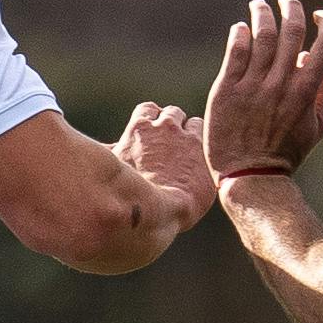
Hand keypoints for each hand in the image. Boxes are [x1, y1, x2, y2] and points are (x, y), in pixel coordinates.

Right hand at [115, 101, 214, 232]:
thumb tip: (111, 147)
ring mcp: (187, 138)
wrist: (158, 212)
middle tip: (172, 144)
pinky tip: (201, 164)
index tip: (154, 132)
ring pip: (194, 123)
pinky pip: (211, 140)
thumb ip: (112, 151)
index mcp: (140, 128)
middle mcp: (165, 127)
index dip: (152, 120)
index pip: (148, 110)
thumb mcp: (114, 168)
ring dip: (191, 133)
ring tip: (189, 154)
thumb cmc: (128, 193)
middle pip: (172, 113)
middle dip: (172, 126)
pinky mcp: (206, 152)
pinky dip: (206, 148)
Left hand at [202, 0, 322, 176]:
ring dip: (263, 14)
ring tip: (260, 6)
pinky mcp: (226, 90)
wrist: (250, 176)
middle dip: (292, 9)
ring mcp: (253, 86)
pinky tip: (241, 28)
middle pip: (292, 31)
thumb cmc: (286, 154)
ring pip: (262, 35)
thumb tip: (322, 64)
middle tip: (288, 2)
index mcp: (307, 92)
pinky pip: (235, 52)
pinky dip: (240, 33)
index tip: (321, 15)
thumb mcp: (317, 129)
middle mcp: (281, 84)